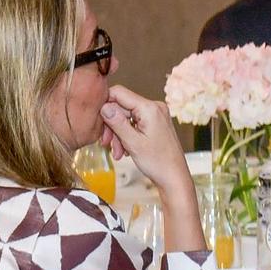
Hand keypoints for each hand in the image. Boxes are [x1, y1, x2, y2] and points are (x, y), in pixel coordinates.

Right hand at [101, 85, 192, 203]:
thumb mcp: (132, 143)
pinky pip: (134, 123)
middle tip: (106, 143)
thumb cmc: (158, 162)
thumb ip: (117, 122)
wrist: (173, 177)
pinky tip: (125, 150)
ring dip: (118, 134)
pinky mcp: (154, 123)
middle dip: (111, 126)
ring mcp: (155, 115)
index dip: (104, 105)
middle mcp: (154, 107)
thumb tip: (103, 106)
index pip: (119, 93)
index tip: (97, 121)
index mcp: (150, 108)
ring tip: (117, 152)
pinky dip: (126, 136)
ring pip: (126, 117)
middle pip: (121, 107)